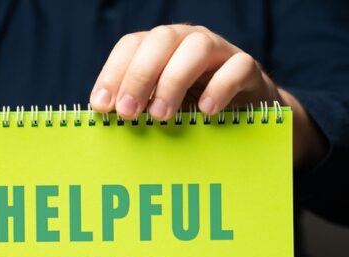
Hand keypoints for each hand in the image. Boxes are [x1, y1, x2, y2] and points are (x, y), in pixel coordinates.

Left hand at [90, 24, 326, 169]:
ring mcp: (219, 51)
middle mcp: (187, 41)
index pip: (131, 45)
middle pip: (160, 40)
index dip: (113, 73)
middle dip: (139, 76)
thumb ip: (134, 109)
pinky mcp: (247, 68)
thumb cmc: (189, 110)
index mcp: (158, 47)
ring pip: (197, 48)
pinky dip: (220, 87)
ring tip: (161, 115)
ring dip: (173, 81)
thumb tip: (102, 123)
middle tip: (127, 113)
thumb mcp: (157, 107)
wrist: (242, 115)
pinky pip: (237, 67)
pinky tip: (205, 111)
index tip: (101, 106)